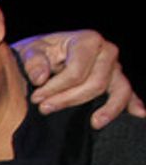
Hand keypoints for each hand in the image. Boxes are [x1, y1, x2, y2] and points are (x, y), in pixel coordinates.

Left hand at [14, 30, 143, 127]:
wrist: (44, 55)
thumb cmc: (39, 53)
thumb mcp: (30, 51)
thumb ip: (33, 62)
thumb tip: (40, 78)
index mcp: (87, 41)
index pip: (76, 71)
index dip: (55, 88)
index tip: (36, 98)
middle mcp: (106, 52)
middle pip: (96, 83)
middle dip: (69, 99)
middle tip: (44, 109)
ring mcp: (114, 67)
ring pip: (119, 90)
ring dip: (108, 109)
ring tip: (95, 123)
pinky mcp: (116, 81)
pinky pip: (128, 93)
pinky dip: (134, 103)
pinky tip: (138, 113)